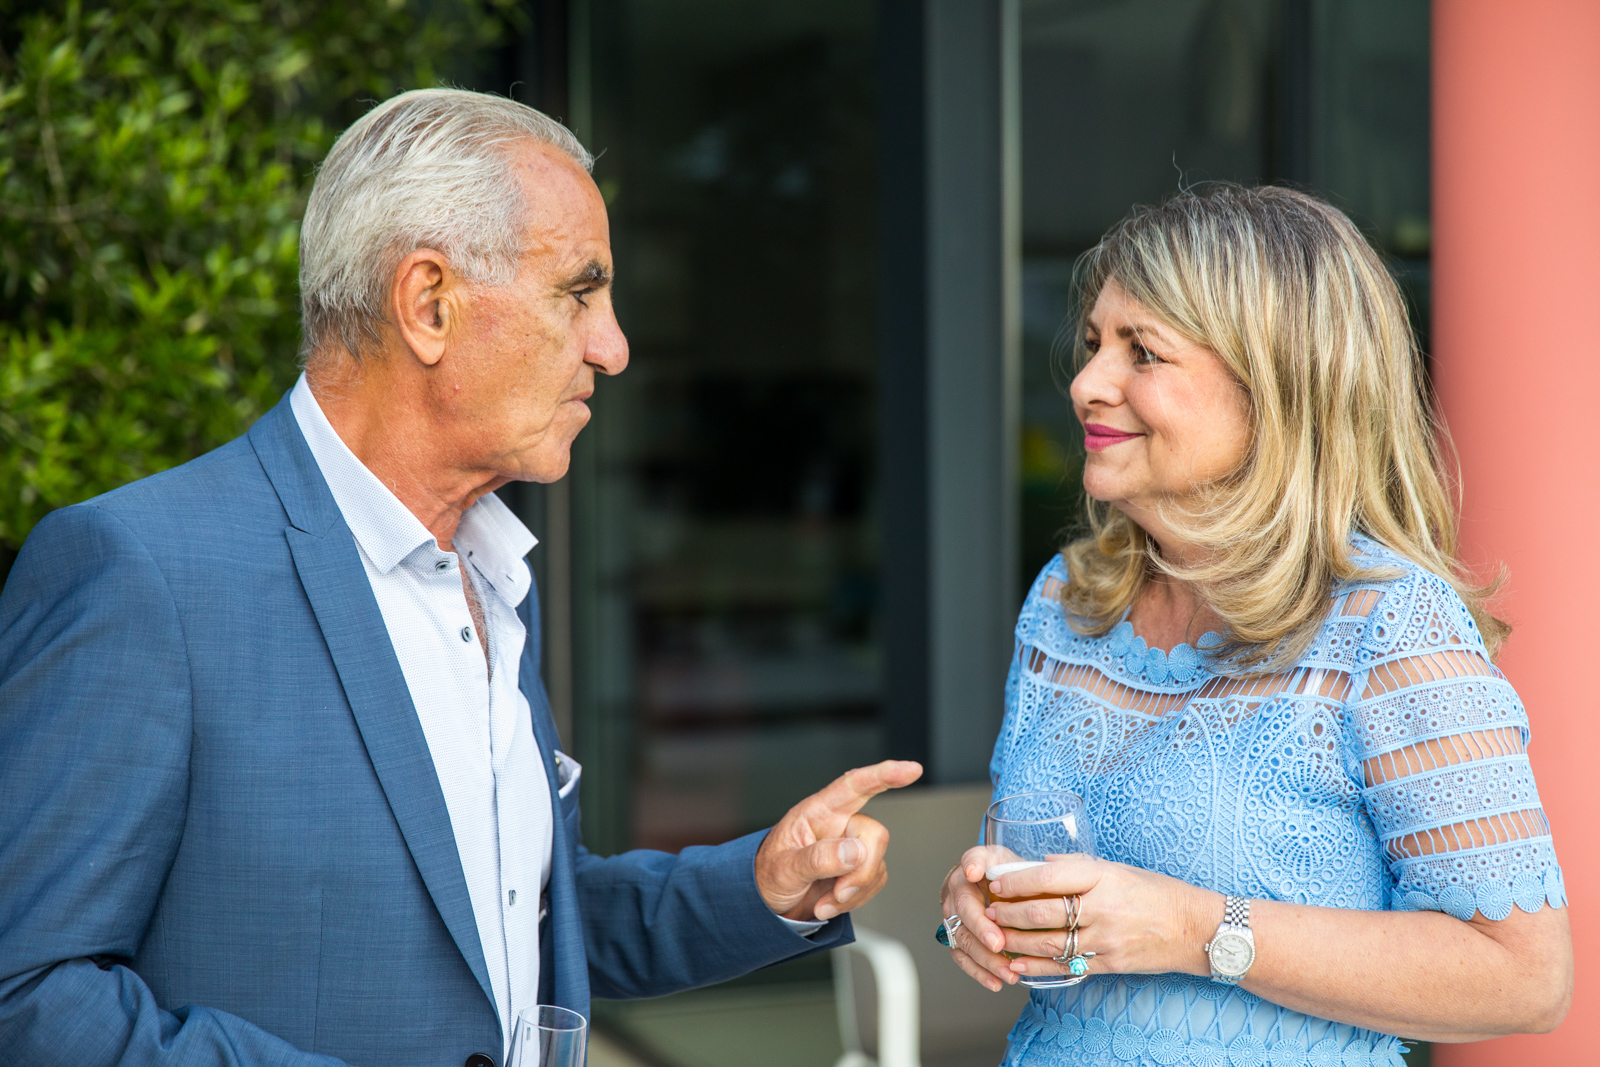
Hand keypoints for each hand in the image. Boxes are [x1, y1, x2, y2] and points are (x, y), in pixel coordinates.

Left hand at [754, 760, 922, 921]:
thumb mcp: (783, 869)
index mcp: (818, 812)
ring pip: (876, 863)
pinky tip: (830, 903)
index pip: (854, 786)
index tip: (911, 770)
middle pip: (874, 834)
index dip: (884, 774)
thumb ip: (817, 858)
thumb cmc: (769, 875)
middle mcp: (839, 824)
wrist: (770, 903)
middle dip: (861, 870)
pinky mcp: (859, 869)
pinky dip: (854, 900)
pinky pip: (874, 882)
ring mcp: (851, 847)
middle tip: (838, 892)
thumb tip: (853, 851)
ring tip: (823, 901)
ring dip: (852, 891)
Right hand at [940, 846, 1022, 991]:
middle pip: (963, 914)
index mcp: (969, 870)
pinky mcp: (957, 938)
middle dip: (981, 931)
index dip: (972, 872)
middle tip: (999, 945)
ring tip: (1007, 972)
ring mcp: (953, 918)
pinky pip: (963, 958)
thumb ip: (1010, 866)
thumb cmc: (1006, 875)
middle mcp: (955, 894)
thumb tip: (998, 873)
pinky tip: (995, 982)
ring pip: (963, 940)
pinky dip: (979, 972)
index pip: (969, 872)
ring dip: (985, 959)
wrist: (997, 887)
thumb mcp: (1011, 859)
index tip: (974, 876)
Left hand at [984, 853, 1221, 980]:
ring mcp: (1107, 939)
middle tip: (989, 911)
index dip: (1018, 880)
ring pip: (1050, 942)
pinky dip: (1038, 968)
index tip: (996, 881)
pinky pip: (1067, 966)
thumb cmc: (1156, 892)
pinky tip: (1018, 966)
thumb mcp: (1118, 868)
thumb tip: (1041, 863)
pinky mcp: (1110, 963)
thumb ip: (1079, 866)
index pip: (1051, 876)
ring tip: (996, 937)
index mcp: (1104, 876)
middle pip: (1045, 912)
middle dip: (1010, 913)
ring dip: (1017, 941)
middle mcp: (1104, 907)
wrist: (1194, 928)